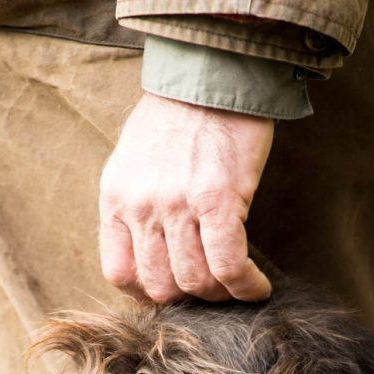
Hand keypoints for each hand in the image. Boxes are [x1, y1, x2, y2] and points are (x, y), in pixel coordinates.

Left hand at [99, 92, 273, 302]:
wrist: (211, 75)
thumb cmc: (178, 116)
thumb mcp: (135, 162)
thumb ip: (137, 206)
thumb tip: (153, 251)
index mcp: (115, 198)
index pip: (119, 273)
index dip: (146, 295)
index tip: (171, 292)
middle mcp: (140, 206)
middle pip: (160, 286)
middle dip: (189, 299)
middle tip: (213, 290)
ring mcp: (176, 206)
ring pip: (195, 282)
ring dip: (221, 296)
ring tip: (238, 287)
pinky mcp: (217, 201)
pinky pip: (228, 265)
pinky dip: (245, 287)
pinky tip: (258, 288)